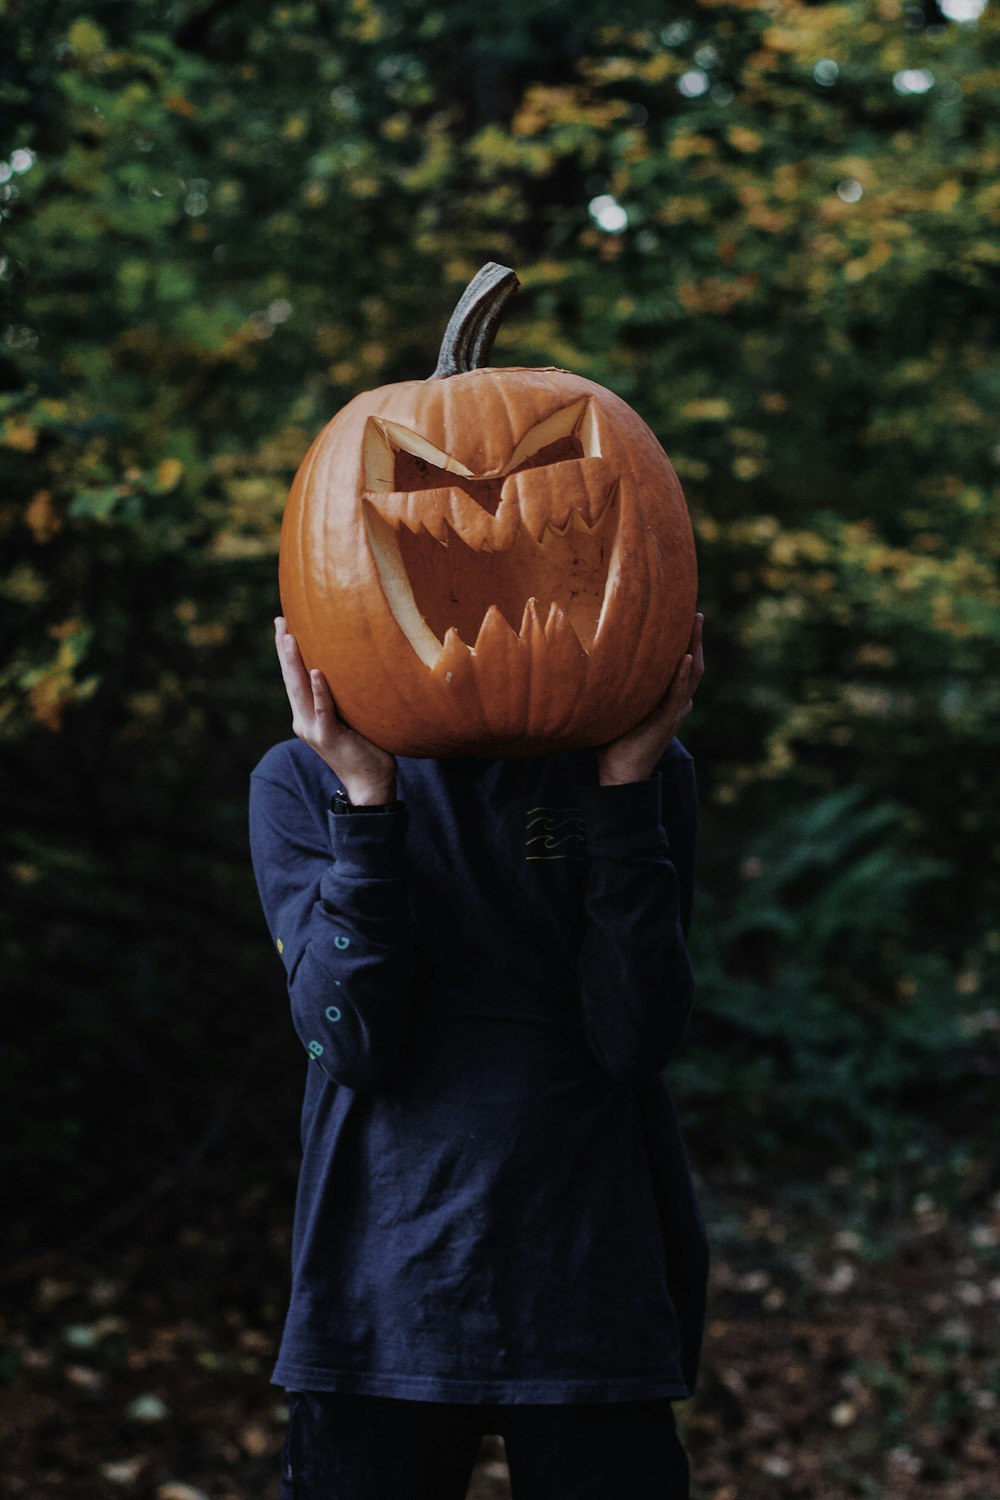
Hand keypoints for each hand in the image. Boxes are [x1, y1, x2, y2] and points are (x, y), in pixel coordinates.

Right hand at [274, 617, 396, 804]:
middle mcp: (304, 720)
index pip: (295, 677)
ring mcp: (313, 729)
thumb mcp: (353, 715)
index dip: (286, 652)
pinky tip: (317, 672)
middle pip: (291, 678)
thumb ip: (347, 695)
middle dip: (284, 649)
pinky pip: (323, 710)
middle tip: (280, 620)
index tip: (283, 623)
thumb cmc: (367, 747)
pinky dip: (319, 691)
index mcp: (307, 714)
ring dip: (294, 663)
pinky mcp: (328, 737)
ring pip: (300, 690)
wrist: (370, 784)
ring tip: (288, 637)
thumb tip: (361, 662)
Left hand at [596, 612, 703, 785]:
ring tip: (695, 623)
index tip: (682, 615)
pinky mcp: (667, 721)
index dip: (684, 641)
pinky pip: (678, 695)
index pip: (679, 663)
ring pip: (691, 674)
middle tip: (695, 611)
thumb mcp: (614, 705)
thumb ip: (608, 685)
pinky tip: (686, 657)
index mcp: (665, 697)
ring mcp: (674, 710)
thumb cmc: (613, 741)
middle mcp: (676, 701)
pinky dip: (682, 676)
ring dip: (695, 647)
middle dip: (695, 637)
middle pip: (692, 662)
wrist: (619, 773)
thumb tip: (581, 659)